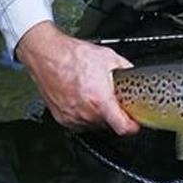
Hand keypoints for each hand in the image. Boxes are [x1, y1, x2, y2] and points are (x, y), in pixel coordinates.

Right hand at [15, 21, 138, 135]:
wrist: (47, 55)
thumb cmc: (73, 56)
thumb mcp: (108, 57)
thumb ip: (125, 68)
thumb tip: (132, 73)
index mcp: (100, 100)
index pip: (122, 127)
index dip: (132, 127)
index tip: (134, 124)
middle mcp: (86, 112)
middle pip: (108, 124)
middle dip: (112, 113)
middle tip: (110, 98)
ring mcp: (72, 117)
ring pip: (93, 124)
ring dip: (97, 114)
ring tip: (92, 94)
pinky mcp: (61, 117)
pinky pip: (78, 122)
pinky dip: (83, 114)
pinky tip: (81, 98)